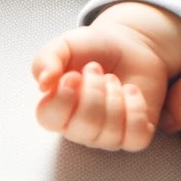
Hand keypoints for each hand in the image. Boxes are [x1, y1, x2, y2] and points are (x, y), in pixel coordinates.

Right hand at [33, 3, 180, 150]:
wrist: (128, 44)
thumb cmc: (92, 49)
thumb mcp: (64, 45)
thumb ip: (46, 60)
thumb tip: (43, 84)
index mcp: (56, 110)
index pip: (50, 118)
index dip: (63, 96)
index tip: (74, 75)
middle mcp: (79, 129)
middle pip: (84, 126)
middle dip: (95, 90)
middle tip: (96, 69)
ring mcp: (107, 135)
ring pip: (111, 132)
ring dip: (115, 95)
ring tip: (113, 79)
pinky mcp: (134, 134)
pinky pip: (137, 136)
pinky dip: (136, 108)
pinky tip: (131, 91)